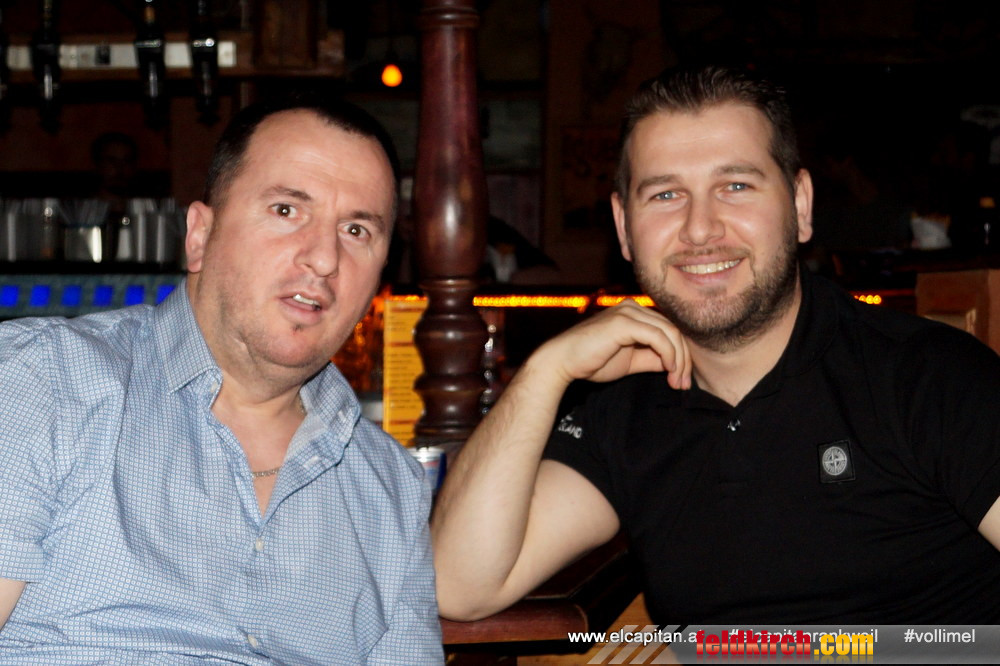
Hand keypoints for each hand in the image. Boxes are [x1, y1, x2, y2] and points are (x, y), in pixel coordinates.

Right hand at [534, 299, 690, 389]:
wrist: (562, 362)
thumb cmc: (591, 361)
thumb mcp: (630, 361)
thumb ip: (652, 359)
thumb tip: (675, 365)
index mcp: (634, 313)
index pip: (668, 330)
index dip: (681, 355)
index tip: (682, 381)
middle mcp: (632, 307)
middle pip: (673, 330)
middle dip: (684, 359)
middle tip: (684, 384)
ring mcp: (628, 312)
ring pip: (670, 332)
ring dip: (679, 360)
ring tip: (678, 382)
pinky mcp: (624, 322)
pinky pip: (658, 337)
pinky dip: (669, 355)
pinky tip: (669, 370)